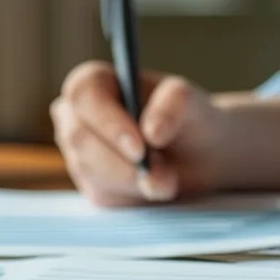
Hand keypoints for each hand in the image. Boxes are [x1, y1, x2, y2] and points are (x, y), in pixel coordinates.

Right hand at [50, 61, 223, 205]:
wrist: (201, 160)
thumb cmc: (191, 120)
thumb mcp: (193, 104)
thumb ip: (175, 105)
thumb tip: (151, 131)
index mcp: (96, 83)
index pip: (83, 94)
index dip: (107, 121)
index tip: (139, 148)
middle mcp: (78, 116)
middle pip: (80, 138)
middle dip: (124, 162)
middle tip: (164, 175)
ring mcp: (80, 154)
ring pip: (91, 171)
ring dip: (134, 181)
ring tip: (168, 178)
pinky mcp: (91, 186)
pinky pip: (104, 196)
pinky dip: (135, 195)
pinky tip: (155, 186)